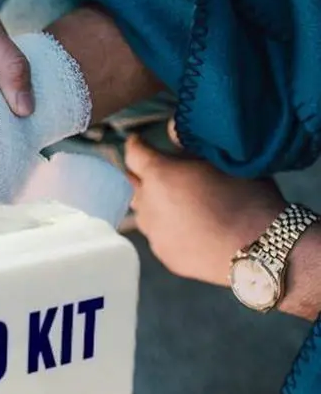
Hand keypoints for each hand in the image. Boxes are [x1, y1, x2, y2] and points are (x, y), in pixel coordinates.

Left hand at [124, 133, 285, 285]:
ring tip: (182, 204)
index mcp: (159, 174)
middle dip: (145, 176)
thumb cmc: (246, 199)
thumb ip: (189, 150)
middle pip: (135, 184)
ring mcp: (153, 232)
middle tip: (165, 173)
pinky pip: (158, 235)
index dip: (137, 145)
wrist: (261, 249)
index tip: (139, 142)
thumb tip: (173, 139)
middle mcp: (147, 203)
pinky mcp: (164, 254)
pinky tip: (191, 228)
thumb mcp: (220, 160)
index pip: (133, 153)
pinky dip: (168, 228)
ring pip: (144, 211)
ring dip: (156, 204)